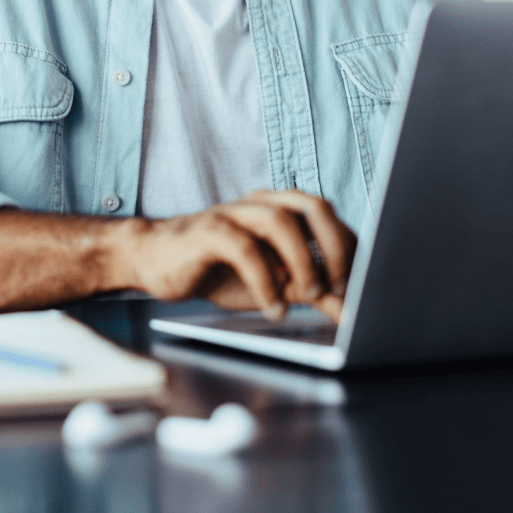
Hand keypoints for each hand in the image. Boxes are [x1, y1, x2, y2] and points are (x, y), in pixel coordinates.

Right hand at [125, 190, 356, 322]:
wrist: (152, 260)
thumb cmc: (216, 269)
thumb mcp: (272, 283)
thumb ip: (309, 290)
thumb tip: (350, 310)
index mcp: (282, 208)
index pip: (329, 218)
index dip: (349, 249)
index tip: (360, 286)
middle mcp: (262, 203)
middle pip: (313, 206)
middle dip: (335, 246)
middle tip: (342, 286)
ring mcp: (234, 213)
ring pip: (279, 220)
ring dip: (302, 260)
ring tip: (308, 295)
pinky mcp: (208, 231)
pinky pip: (243, 247)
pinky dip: (264, 279)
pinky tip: (272, 307)